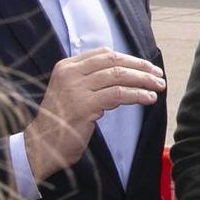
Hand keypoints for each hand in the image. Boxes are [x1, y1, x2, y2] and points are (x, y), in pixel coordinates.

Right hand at [25, 50, 164, 182]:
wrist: (40, 145)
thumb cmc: (61, 123)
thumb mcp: (72, 93)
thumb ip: (90, 81)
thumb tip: (124, 74)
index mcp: (66, 66)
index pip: (103, 54)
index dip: (129, 58)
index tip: (146, 66)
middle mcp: (70, 73)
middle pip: (113, 61)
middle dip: (140, 67)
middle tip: (158, 75)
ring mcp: (76, 88)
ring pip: (118, 76)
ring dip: (143, 81)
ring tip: (158, 88)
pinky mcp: (84, 105)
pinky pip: (117, 95)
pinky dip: (137, 95)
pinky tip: (148, 99)